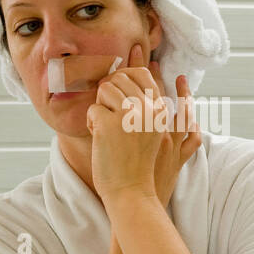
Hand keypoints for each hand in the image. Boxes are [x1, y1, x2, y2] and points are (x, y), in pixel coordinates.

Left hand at [88, 44, 196, 208]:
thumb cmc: (140, 166)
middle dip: (111, 91)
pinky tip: (98, 138)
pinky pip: (92, 109)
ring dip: (100, 106)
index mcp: (162, 112)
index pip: (147, 76)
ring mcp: (130, 116)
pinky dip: (91, 123)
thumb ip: (156, 110)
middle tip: (109, 112)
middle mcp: (149, 110)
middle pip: (122, 78)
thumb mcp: (158, 136)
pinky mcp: (109, 125)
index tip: (130, 60)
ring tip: (105, 126)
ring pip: (106, 88)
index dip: (134, 67)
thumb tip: (151, 79)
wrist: (132, 193)